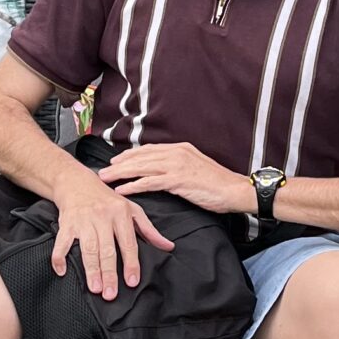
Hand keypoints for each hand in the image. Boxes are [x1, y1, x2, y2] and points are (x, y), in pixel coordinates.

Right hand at [52, 174, 174, 298]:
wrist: (77, 182)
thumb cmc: (107, 199)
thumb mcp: (132, 209)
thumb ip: (149, 230)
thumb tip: (168, 247)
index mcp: (121, 214)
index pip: (128, 243)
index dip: (131, 263)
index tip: (131, 281)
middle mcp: (102, 216)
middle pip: (107, 249)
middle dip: (109, 273)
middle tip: (110, 293)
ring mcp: (83, 220)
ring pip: (87, 248)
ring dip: (91, 269)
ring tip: (94, 288)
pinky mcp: (66, 223)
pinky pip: (62, 242)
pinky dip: (59, 256)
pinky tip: (61, 271)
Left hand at [101, 142, 255, 215]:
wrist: (234, 190)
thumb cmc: (217, 183)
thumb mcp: (196, 168)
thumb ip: (179, 165)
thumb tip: (164, 171)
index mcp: (180, 148)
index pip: (149, 150)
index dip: (130, 156)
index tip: (116, 161)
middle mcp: (176, 153)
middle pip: (140, 157)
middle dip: (120, 164)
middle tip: (104, 171)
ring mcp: (176, 165)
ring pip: (141, 167)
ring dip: (121, 174)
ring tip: (106, 180)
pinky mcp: (178, 180)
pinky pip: (149, 182)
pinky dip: (133, 186)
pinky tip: (122, 190)